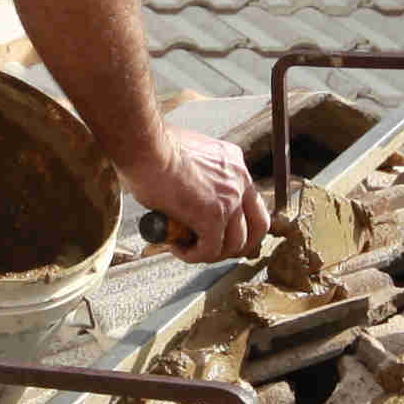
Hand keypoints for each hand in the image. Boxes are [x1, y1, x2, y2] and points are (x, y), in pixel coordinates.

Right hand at [125, 127, 266, 263]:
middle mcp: (239, 180)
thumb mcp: (188, 154)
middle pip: (258, 225)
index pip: (251, 201)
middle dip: (240, 244)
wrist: (145, 147)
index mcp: (234, 163)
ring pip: (235, 243)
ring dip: (212, 252)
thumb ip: (197, 173)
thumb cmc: (154, 148)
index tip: (220, 229)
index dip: (238, 221)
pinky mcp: (212, 217)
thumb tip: (186, 191)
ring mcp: (229, 200)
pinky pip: (210, 250)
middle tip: (216, 249)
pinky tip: (177, 248)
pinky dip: (194, 256)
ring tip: (187, 247)